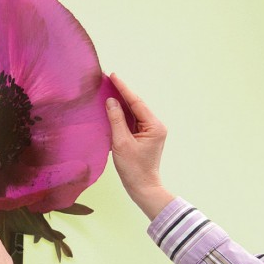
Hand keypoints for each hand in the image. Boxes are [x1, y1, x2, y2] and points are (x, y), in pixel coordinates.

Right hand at [106, 74, 174, 219]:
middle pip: (136, 105)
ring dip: (121, 102)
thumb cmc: (133, 168)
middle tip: (108, 79)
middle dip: (122, 92)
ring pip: (133, 112)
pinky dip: (121, 114)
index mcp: (154, 126)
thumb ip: (116, 120)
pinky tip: (111, 107)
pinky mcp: (144, 137)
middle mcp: (155, 126)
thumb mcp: (121, 143)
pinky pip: (131, 121)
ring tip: (108, 89)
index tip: (113, 76)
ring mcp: (150, 131)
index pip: (136, 102)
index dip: (123, 88)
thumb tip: (111, 101)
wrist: (142, 187)